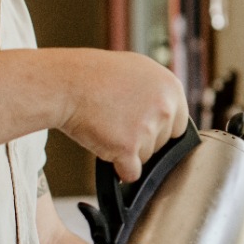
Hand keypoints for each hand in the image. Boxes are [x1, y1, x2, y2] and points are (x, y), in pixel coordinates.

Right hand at [55, 49, 187, 181]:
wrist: (66, 84)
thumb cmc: (95, 76)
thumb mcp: (138, 70)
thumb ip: (158, 92)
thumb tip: (169, 112)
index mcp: (172, 88)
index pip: (178, 124)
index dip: (159, 130)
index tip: (143, 127)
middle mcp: (165, 107)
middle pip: (162, 143)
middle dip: (143, 141)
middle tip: (118, 124)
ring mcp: (148, 128)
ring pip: (146, 158)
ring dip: (127, 152)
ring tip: (107, 128)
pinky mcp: (129, 147)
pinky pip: (131, 173)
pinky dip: (118, 169)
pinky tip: (105, 148)